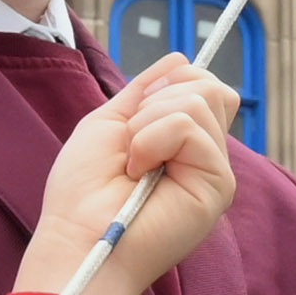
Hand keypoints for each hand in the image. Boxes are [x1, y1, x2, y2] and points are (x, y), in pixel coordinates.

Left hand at [16, 59, 242, 294]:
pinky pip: (189, 127)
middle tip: (131, 145)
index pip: (204, 85)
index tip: (134, 115)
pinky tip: (140, 172)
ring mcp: (215, 171)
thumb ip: (146, 90)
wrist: (77, 237)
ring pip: (199, 100)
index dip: (169, 83)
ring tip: (134, 163)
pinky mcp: (218, 186)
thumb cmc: (83, 191)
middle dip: (156, 102)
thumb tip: (180, 57)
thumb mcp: (111, 122)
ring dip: (147, 124)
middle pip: (210, 86)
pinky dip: (153, 140)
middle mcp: (206, 156)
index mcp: (183, 142)